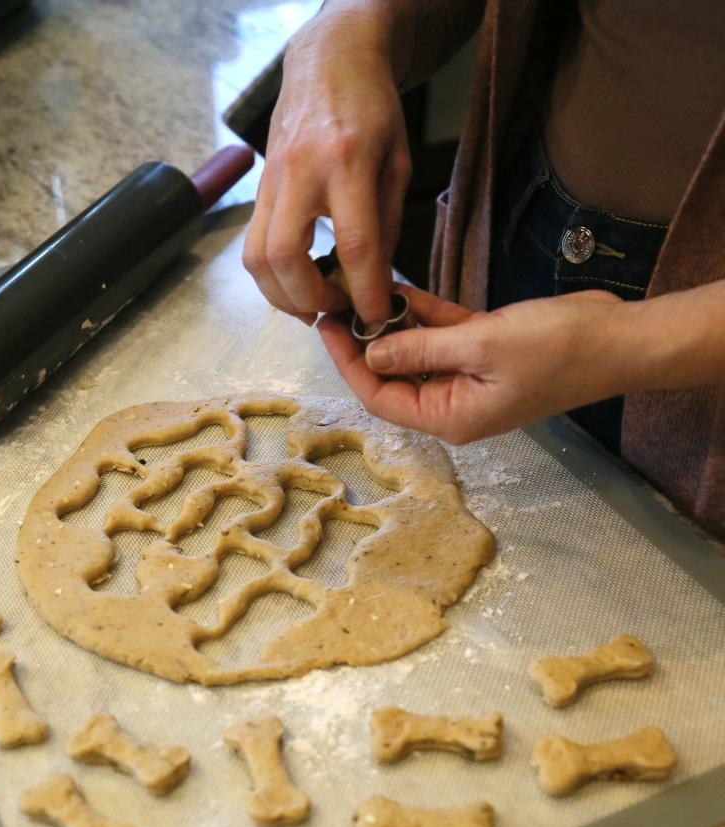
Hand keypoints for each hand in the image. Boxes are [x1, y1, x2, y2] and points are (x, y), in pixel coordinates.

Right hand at [243, 2, 410, 325]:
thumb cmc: (372, 109)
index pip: (355, 244)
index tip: (376, 317)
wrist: (328, 62)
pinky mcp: (258, 189)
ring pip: (256, 258)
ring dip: (282, 296)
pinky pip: (253, 245)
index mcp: (347, 161)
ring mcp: (271, 180)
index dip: (365, 292)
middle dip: (309, 300)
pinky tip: (297, 282)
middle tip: (336, 312)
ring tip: (313, 306)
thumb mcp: (398, 163)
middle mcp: (300, 171)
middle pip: (285, 257)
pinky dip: (273, 276)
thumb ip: (388, 226)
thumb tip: (375, 284)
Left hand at [319, 287, 637, 442]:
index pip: (381, 396)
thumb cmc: (556, 348)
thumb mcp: (480, 346)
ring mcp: (469, 378)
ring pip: (417, 352)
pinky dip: (424, 315)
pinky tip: (399, 290)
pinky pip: (443, 336)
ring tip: (361, 290)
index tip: (326, 327)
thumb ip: (419, 349)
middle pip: (393, 375)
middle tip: (337, 303)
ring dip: (394, 324)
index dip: (350, 363)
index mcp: (449, 417)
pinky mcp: (485, 352)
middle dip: (366, 342)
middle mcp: (453, 404)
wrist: (619, 338)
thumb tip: (370, 354)